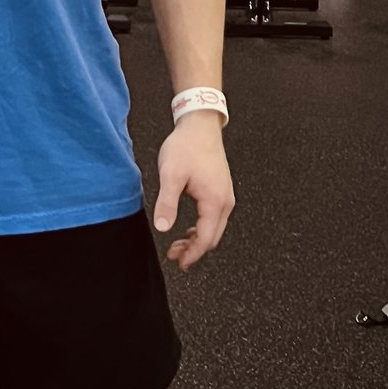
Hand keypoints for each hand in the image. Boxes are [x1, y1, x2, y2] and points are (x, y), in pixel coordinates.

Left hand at [152, 111, 234, 270]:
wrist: (199, 126)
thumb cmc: (186, 146)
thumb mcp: (170, 175)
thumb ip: (167, 203)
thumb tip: (162, 227)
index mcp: (214, 201)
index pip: (206, 238)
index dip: (192, 254)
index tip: (179, 263)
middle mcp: (224, 201)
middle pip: (212, 237)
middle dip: (194, 250)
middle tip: (174, 255)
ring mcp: (224, 195)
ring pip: (213, 228)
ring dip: (196, 238)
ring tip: (177, 244)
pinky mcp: (220, 190)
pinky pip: (213, 217)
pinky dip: (200, 226)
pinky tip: (186, 227)